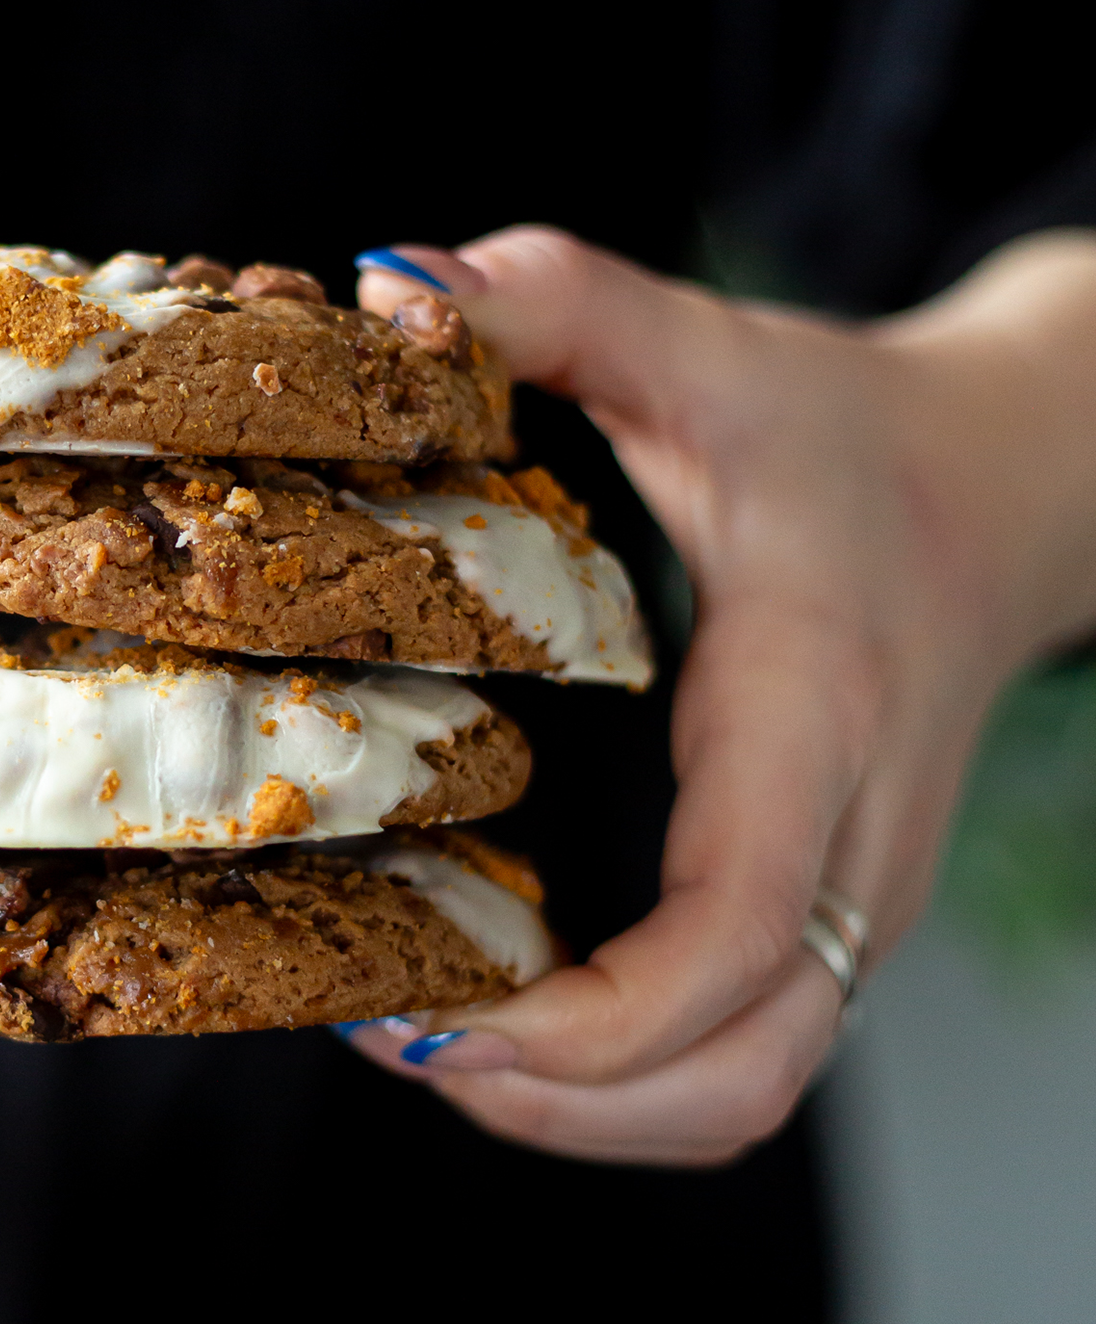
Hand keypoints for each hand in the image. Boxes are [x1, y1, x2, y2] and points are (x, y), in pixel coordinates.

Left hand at [348, 226, 1095, 1162]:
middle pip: (737, 1079)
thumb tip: (391, 282)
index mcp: (810, 717)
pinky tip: (501, 1013)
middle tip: (392, 1038)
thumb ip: (558, 304)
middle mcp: (844, 845)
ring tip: (426, 1042)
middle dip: (558, 1102)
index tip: (426, 1015)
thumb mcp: (705, 353)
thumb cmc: (843, 431)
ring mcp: (841, 895)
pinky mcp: (817, 907)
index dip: (582, 1025)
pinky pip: (732, 1052)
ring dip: (582, 1110)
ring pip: (741, 1094)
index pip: (731, 935)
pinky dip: (619, 1076)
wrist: (1001, 483)